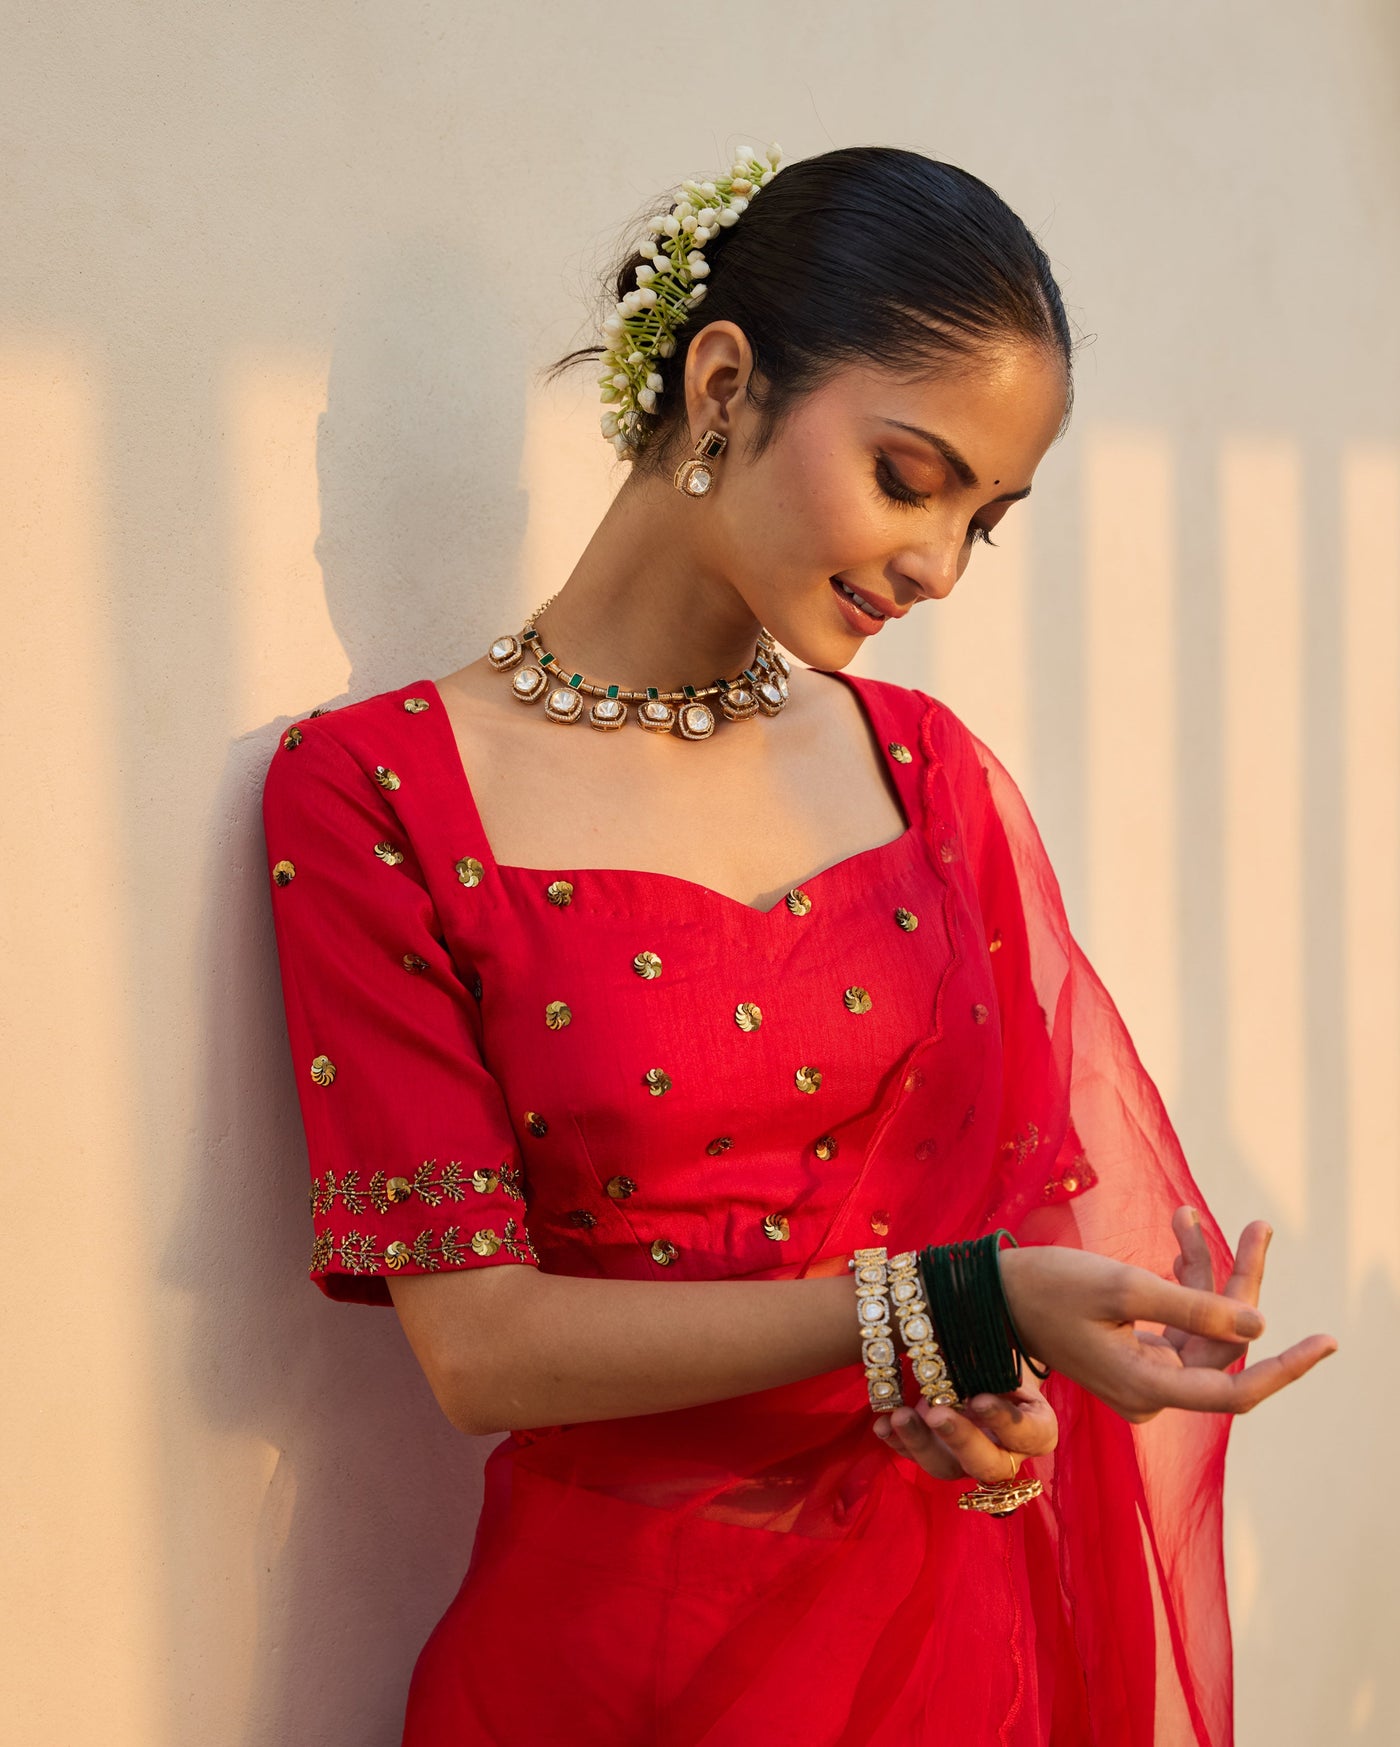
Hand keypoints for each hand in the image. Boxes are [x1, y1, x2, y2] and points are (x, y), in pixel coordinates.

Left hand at [873, 1363, 1055, 1481]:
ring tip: (899, 1417)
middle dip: (960, 1440)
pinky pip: (915, 1457)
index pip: (1028, 1434)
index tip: (979, 1398)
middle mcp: (1005, 1452)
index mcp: (1036, 1428)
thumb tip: (971, 1341)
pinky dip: (897, 1442)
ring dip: (920, 1443)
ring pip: (946, 1468)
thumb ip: (997, 1357)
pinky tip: (882, 1425)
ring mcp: (967, 1459)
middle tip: (937, 1414)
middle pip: (987, 1464)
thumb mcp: (1007, 1352)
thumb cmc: (1005, 1355)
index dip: (1005, 1420)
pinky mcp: (937, 1454)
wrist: (987, 1363)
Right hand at [998, 1212, 1337, 1423]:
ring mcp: (1142, 1374)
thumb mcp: (1121, 1286)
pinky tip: (1177, 1238)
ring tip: (1189, 1217)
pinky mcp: (1131, 1353)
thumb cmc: (1045, 1287)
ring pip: (1200, 1327)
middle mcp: (1151, 1390)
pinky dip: (1182, 1281)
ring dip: (1205, 1272)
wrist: (986, 1294)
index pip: (1236, 1388)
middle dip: (1238, 1283)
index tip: (1326, 1341)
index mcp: (1148, 1387)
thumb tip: (1259, 1328)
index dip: (1285, 1367)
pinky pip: (1175, 1322)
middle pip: (1221, 1344)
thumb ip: (1193, 1307)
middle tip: (1258, 1226)